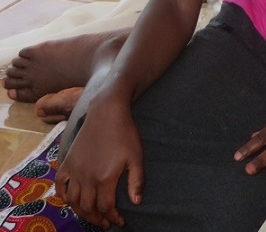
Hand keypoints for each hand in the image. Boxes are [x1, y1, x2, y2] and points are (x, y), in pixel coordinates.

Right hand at [55, 97, 142, 229]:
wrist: (107, 113)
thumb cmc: (125, 134)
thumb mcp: (137, 157)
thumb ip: (136, 181)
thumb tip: (137, 202)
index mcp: (105, 177)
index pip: (106, 207)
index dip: (112, 217)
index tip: (119, 222)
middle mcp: (87, 177)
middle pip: (88, 207)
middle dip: (97, 219)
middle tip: (105, 223)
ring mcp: (75, 170)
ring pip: (72, 200)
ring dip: (80, 212)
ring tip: (90, 216)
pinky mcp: (67, 162)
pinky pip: (60, 185)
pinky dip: (63, 196)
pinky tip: (71, 200)